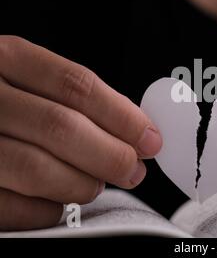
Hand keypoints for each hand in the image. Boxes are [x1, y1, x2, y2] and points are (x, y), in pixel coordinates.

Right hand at [0, 36, 161, 230]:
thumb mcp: (25, 76)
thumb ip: (71, 97)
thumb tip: (133, 129)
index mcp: (6, 59)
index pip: (77, 86)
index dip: (123, 116)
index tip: (149, 138)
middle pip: (62, 128)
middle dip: (111, 155)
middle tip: (133, 169)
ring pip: (38, 169)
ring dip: (83, 183)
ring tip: (96, 184)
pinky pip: (12, 206)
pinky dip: (47, 209)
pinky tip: (58, 201)